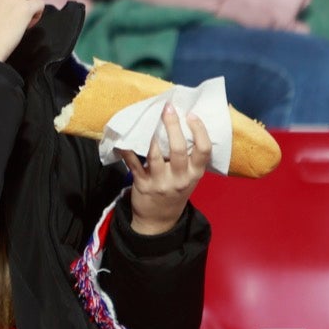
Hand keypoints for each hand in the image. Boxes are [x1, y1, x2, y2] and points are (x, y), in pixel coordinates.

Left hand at [119, 105, 211, 235]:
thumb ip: (188, 158)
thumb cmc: (176, 190)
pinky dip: (127, 151)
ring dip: (150, 136)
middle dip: (173, 126)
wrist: (159, 220)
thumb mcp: (189, 177)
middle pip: (179, 149)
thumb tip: (181, 124)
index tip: (191, 114)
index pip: (204, 150)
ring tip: (147, 119)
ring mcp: (161, 182)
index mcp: (195, 173)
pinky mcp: (142, 184)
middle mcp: (180, 178)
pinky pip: (134, 164)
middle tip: (167, 108)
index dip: (200, 131)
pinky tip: (124, 139)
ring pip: (155, 155)